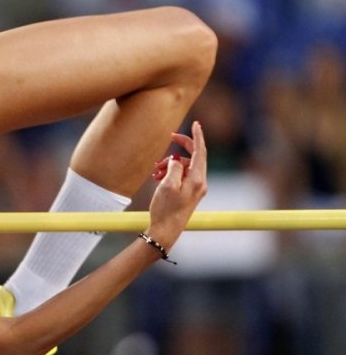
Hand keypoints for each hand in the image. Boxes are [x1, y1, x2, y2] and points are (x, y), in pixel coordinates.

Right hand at [146, 121, 207, 248]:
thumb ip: (174, 167)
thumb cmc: (165, 209)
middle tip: (170, 138)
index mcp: (197, 179)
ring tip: (155, 170)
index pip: (200, 151)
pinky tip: (158, 177)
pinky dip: (171, 172)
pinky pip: (182, 175)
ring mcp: (196, 188)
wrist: (165, 231)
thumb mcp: (167, 185)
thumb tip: (176, 159)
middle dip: (180, 147)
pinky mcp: (190, 193)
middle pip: (194, 156)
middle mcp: (200, 182)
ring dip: (170, 163)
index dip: (197, 136)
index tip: (196, 123)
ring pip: (185, 166)